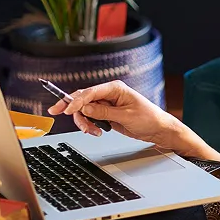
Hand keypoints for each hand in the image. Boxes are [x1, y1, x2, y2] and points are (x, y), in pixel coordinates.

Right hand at [47, 80, 196, 152]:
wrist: (158, 129)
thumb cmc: (149, 118)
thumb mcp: (126, 116)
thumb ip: (104, 112)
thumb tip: (85, 108)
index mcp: (115, 88)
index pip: (90, 92)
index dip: (76, 100)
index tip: (66, 109)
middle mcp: (109, 94)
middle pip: (82, 99)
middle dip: (73, 109)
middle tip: (60, 115)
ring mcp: (107, 104)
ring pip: (84, 110)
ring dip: (84, 121)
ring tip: (93, 131)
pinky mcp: (106, 114)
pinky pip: (90, 118)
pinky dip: (89, 125)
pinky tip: (95, 131)